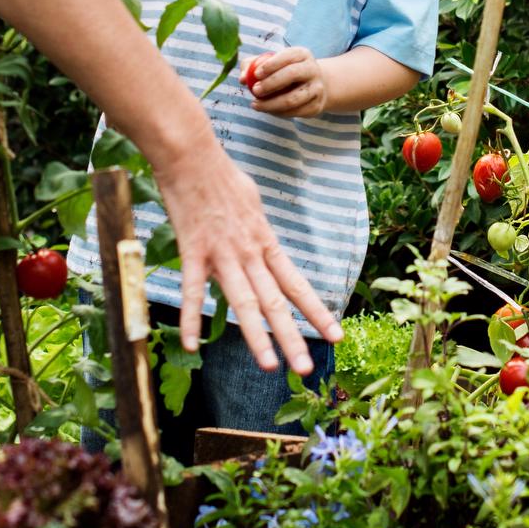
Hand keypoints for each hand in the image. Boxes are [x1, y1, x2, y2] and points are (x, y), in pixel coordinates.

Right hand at [152, 138, 339, 368]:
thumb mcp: (254, 205)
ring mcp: (223, 255)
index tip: (336, 335)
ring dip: (257, 338)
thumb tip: (262, 245)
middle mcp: (251, 254)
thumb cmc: (224, 178)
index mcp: (266, 244)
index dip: (316, 312)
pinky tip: (192, 346)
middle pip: (276, 303)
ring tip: (271, 366)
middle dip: (293, 337)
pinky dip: (192, 319)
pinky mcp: (194, 252)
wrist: (193, 158)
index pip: (297, 285)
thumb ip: (258, 233)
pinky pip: (193, 291)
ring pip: (245, 303)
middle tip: (306, 369)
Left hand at [245, 48, 328, 118]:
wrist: (313, 86)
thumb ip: (252, 66)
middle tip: (254, 90)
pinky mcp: (316, 106)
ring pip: (293, 99)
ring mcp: (317, 88)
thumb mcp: (271, 63)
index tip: (256, 74)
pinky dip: (278, 113)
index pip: (287, 56)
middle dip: (270, 84)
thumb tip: (243, 78)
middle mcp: (312, 69)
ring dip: (271, 104)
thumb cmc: (284, 71)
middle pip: (292, 75)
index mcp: (302, 54)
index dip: (271, 65)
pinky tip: (267, 110)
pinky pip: (294, 112)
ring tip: (255, 105)